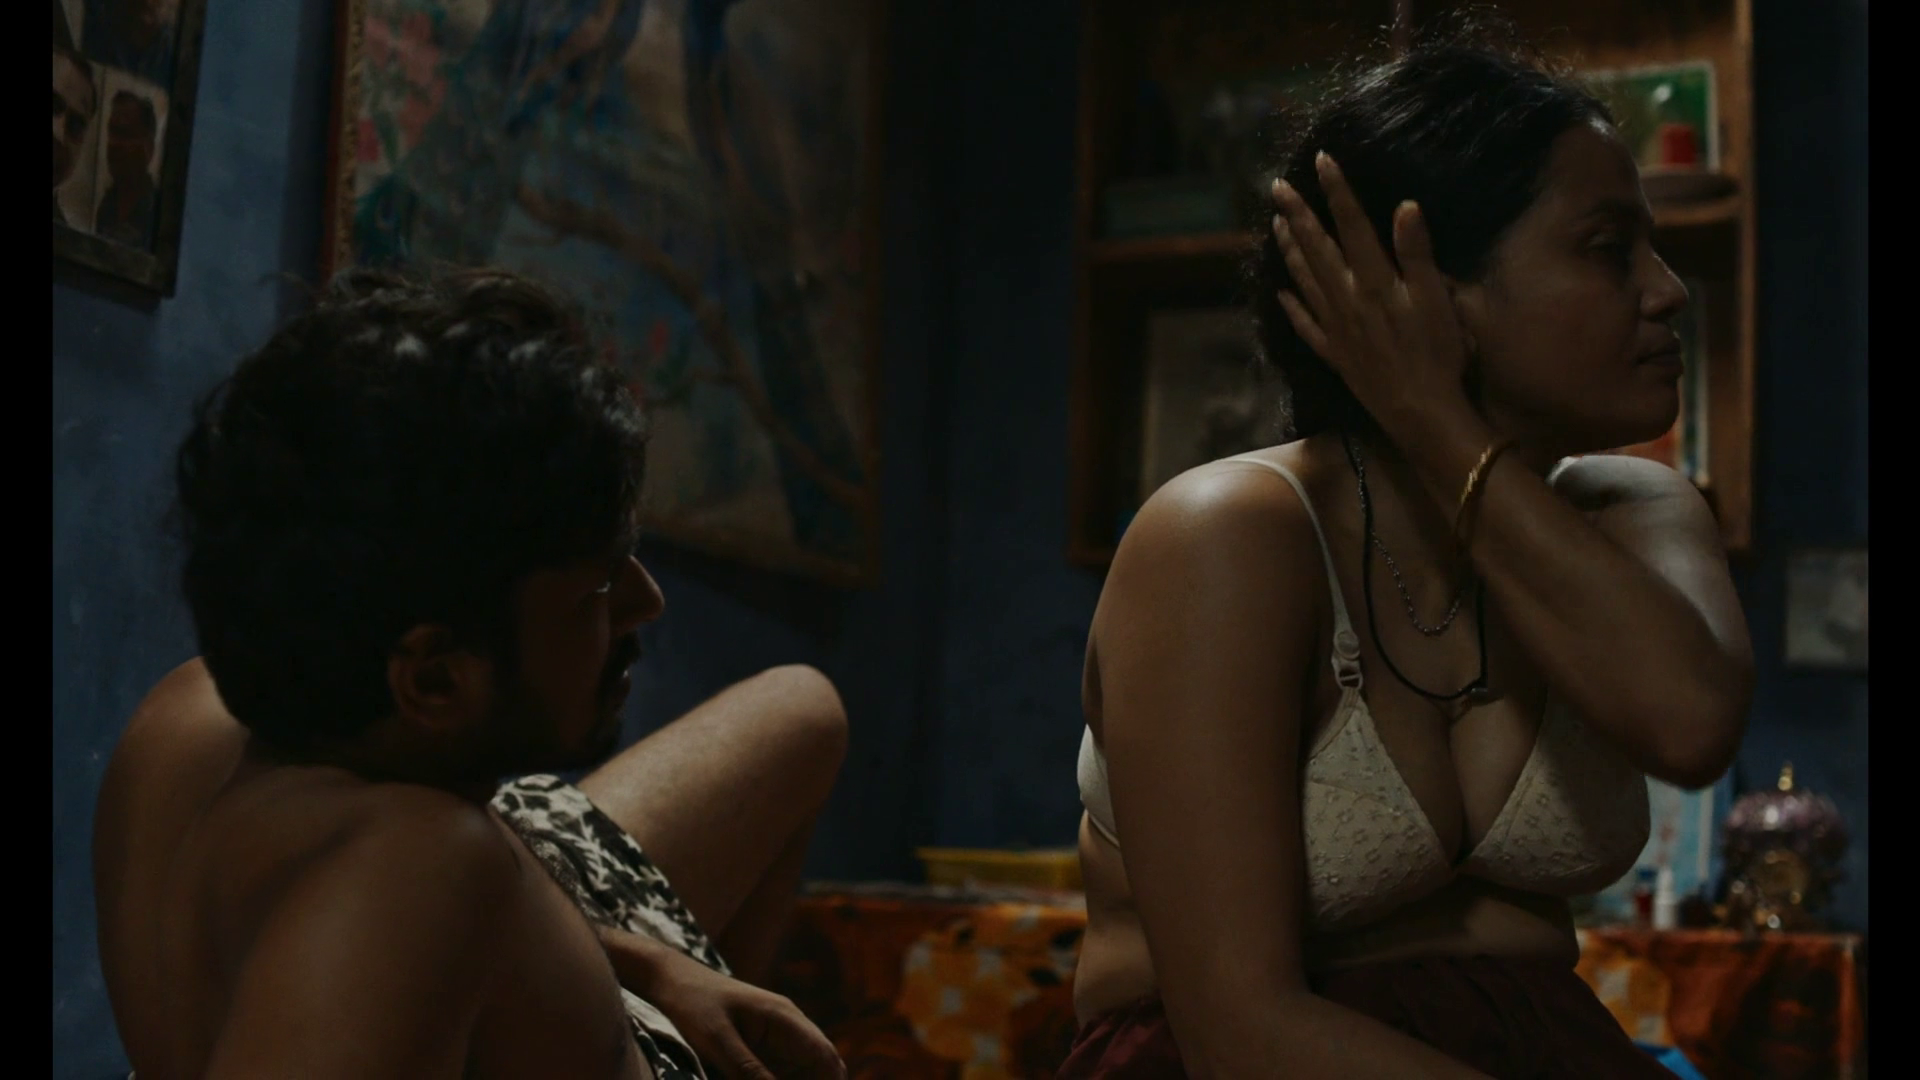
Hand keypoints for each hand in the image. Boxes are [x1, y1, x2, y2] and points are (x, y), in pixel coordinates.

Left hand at [604, 929, 845, 1079]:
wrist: (668, 979)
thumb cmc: (692, 1002)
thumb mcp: (717, 1040)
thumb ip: (748, 1072)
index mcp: (785, 1018)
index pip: (826, 1058)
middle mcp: (789, 1026)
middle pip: (822, 1067)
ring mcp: (776, 1036)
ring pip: (803, 1072)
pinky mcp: (760, 1045)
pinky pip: (781, 1072)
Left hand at [1269, 153, 1474, 433]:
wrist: (1421, 413)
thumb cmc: (1438, 356)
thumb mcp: (1438, 301)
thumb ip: (1417, 254)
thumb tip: (1404, 207)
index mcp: (1374, 281)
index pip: (1352, 225)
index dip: (1337, 190)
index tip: (1322, 160)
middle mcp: (1347, 300)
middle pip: (1317, 248)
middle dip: (1297, 213)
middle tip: (1277, 186)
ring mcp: (1337, 328)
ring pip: (1305, 280)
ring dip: (1289, 249)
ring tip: (1275, 224)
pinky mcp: (1336, 354)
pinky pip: (1306, 325)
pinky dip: (1292, 305)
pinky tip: (1280, 293)